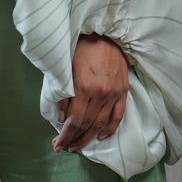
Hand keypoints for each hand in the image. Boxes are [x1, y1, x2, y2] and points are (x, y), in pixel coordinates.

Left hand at [53, 34, 128, 151]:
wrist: (105, 34)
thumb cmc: (82, 48)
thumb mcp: (66, 68)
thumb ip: (64, 94)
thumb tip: (62, 118)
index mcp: (84, 87)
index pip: (74, 120)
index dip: (65, 135)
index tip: (57, 145)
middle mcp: (100, 94)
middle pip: (86, 125)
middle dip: (74, 139)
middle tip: (65, 147)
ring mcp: (113, 94)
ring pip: (101, 123)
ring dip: (89, 137)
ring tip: (79, 145)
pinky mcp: (123, 91)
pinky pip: (118, 115)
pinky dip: (109, 128)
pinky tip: (101, 136)